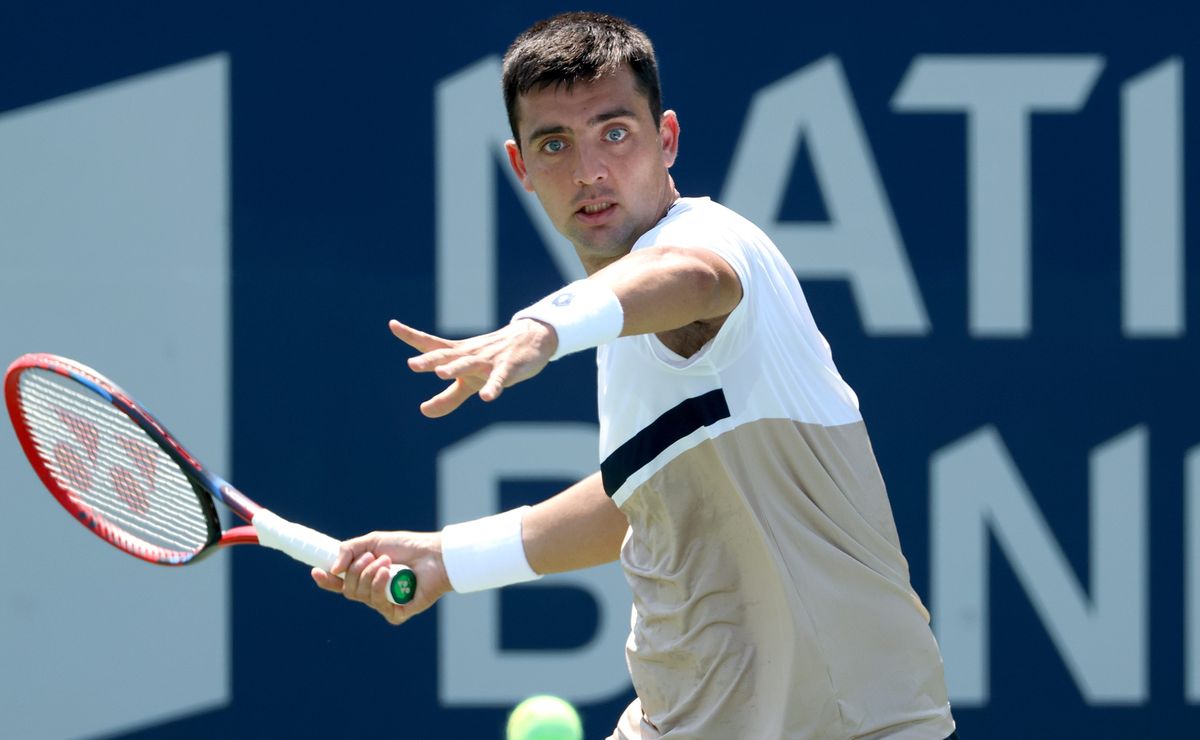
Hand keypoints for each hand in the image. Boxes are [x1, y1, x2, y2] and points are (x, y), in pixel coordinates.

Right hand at [311, 530, 451, 625]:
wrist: (434, 554)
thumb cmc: (408, 547)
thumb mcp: (374, 542)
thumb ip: (349, 550)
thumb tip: (332, 568)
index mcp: (366, 577)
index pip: (340, 584)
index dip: (326, 581)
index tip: (315, 572)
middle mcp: (373, 592)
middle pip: (348, 590)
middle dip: (356, 571)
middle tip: (374, 558)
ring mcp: (384, 604)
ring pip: (360, 596)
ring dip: (370, 575)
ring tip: (387, 562)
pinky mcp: (397, 613)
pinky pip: (377, 605)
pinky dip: (379, 587)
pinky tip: (389, 575)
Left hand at [389, 319, 556, 417]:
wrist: (531, 339)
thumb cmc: (492, 361)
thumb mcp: (469, 382)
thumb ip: (447, 398)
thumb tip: (424, 411)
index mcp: (458, 354)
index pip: (432, 344)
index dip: (412, 336)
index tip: (392, 324)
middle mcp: (469, 354)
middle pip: (447, 355)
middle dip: (430, 360)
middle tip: (412, 364)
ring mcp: (488, 361)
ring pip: (469, 364)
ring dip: (455, 368)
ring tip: (441, 374)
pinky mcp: (508, 368)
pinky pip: (499, 378)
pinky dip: (493, 387)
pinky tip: (487, 398)